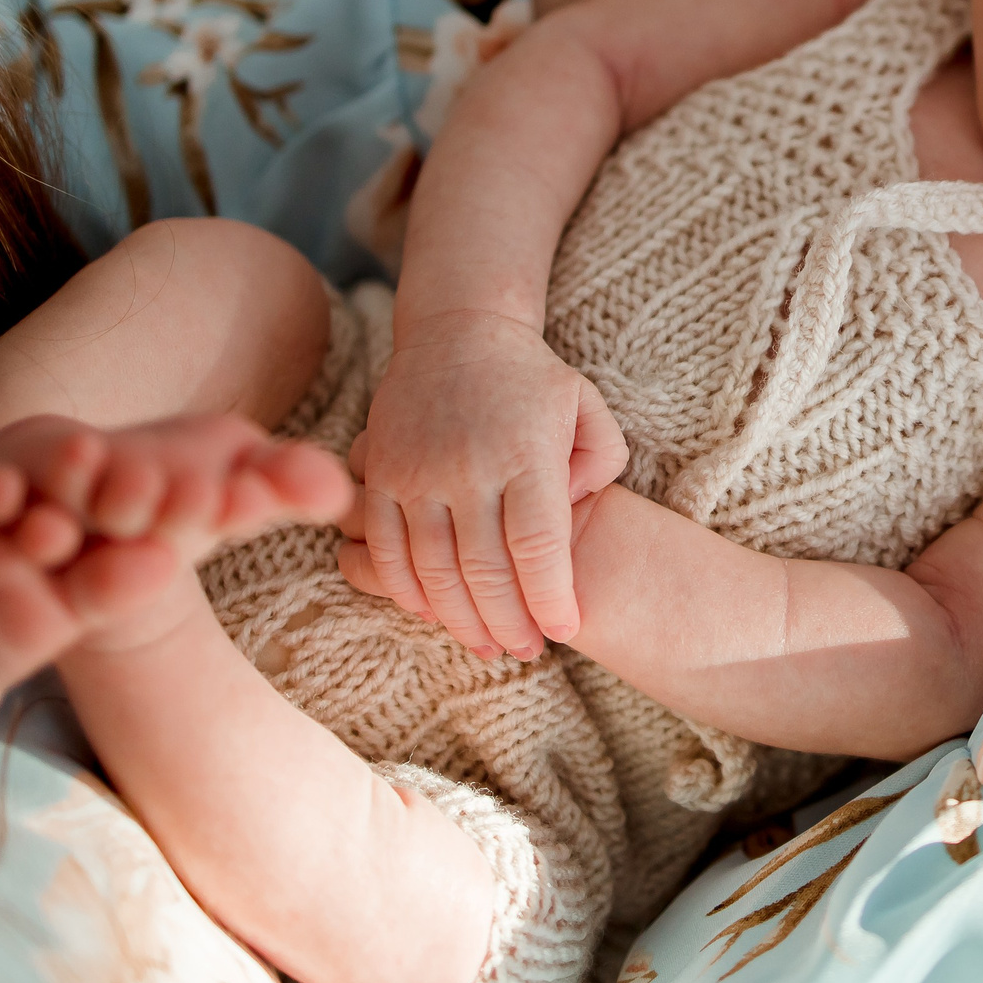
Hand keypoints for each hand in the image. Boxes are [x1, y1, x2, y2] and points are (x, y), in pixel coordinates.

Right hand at [343, 313, 627, 657]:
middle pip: (485, 570)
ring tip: (488, 647)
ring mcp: (417, 471)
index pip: (537, 545)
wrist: (457, 332)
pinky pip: (386, 549)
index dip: (550, 597)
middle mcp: (468, 465)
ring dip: (461, 620)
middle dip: (508, 623)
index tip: (564, 629)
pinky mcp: (381, 474)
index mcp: (526, 452)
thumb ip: (601, 462)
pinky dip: (407, 591)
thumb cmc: (532, 380)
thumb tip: (572, 512)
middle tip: (527, 651)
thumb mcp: (588, 407)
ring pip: (433, 570)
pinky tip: (434, 615)